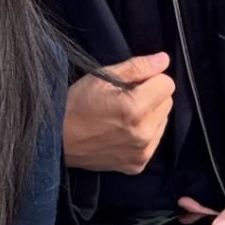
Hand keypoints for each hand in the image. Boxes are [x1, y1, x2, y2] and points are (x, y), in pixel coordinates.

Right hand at [64, 53, 173, 173]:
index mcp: (134, 108)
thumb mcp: (101, 77)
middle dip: (151, 96)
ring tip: (122, 115)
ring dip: (149, 115)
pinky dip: (144, 134)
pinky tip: (122, 131)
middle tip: (125, 98)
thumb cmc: (75, 104)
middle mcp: (143, 133)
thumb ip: (137, 67)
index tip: (133, 82)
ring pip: (162, 122)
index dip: (151, 78)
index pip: (168, 84)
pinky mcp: (138, 164)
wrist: (56, 139)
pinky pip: (154, 141)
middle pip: (167, 103)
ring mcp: (141, 152)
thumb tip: (164, 60)